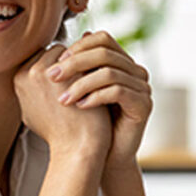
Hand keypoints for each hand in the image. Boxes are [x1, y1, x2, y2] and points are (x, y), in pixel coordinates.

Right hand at [13, 43, 111, 158]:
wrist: (76, 148)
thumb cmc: (58, 134)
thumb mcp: (33, 110)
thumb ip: (32, 88)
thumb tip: (35, 72)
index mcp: (19, 79)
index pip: (42, 57)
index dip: (59, 68)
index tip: (71, 82)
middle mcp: (30, 72)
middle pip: (55, 51)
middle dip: (71, 63)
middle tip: (84, 80)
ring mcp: (51, 71)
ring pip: (72, 53)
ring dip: (83, 63)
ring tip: (93, 82)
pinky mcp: (73, 73)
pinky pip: (87, 58)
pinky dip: (95, 67)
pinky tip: (101, 82)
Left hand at [45, 31, 151, 169]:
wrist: (104, 157)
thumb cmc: (87, 124)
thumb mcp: (76, 91)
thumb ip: (71, 70)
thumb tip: (56, 47)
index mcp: (120, 63)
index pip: (102, 39)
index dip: (78, 47)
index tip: (56, 62)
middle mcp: (134, 71)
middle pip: (105, 52)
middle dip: (75, 63)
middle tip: (52, 77)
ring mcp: (142, 87)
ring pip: (110, 72)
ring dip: (81, 84)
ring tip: (62, 99)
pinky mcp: (144, 105)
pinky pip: (118, 91)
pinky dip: (95, 97)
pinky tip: (80, 107)